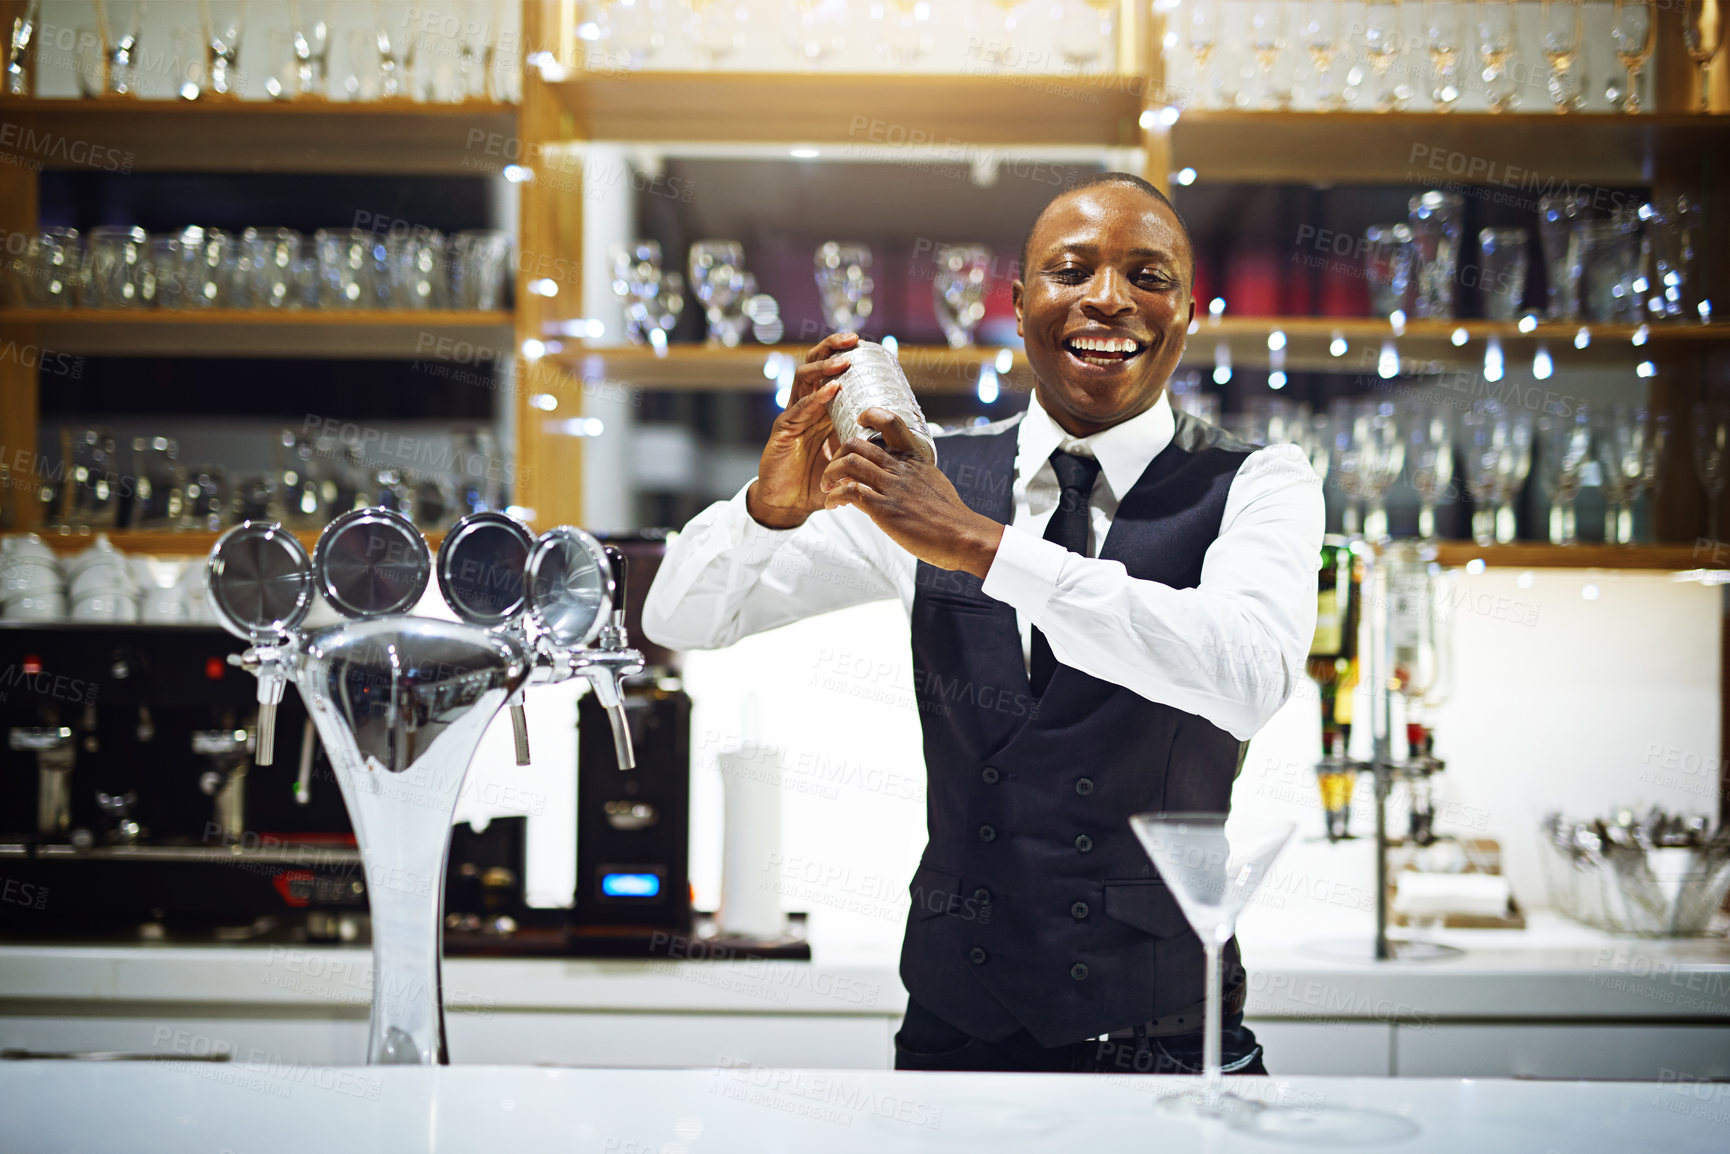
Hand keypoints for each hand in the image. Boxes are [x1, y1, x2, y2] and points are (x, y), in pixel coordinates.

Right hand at [745, 331, 857, 529]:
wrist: (790, 504)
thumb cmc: (818, 479)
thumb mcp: (848, 455)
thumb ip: (865, 440)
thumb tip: (896, 432)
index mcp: (822, 409)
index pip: (831, 371)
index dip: (845, 354)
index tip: (867, 345)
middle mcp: (806, 406)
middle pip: (815, 365)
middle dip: (832, 348)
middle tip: (853, 339)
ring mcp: (793, 415)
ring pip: (804, 379)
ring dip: (824, 367)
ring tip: (843, 361)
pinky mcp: (783, 430)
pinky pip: (799, 408)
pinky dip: (816, 397)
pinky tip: (832, 390)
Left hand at [820, 407, 1004, 577]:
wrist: (962, 536)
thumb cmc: (950, 516)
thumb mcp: (934, 482)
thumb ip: (915, 474)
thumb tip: (903, 476)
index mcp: (915, 458)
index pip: (891, 422)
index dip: (870, 415)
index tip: (858, 422)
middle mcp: (901, 468)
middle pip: (858, 443)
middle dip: (837, 455)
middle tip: (834, 470)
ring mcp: (892, 487)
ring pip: (849, 464)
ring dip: (830, 474)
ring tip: (826, 487)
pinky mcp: (885, 509)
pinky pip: (850, 492)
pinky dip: (834, 497)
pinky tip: (833, 505)